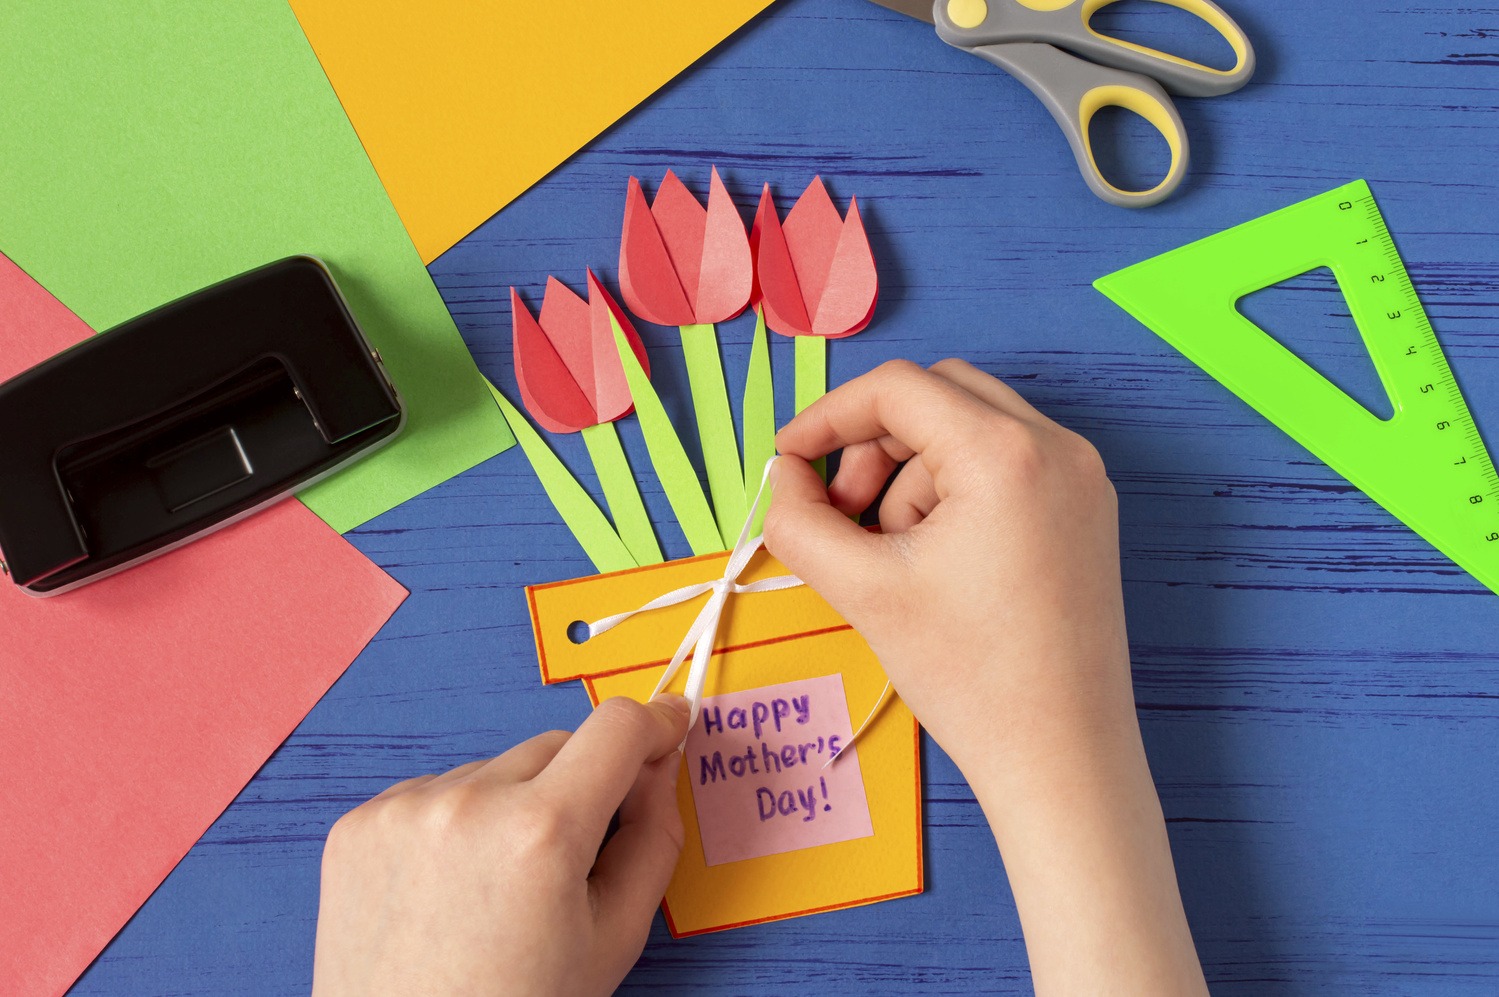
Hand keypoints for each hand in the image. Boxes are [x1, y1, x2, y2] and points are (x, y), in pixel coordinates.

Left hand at [311, 695, 690, 996]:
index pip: (617, 728)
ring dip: (512, 806)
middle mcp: (467, 806)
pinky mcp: (357, 824)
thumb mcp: (614, 938)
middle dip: (580, 785)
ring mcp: (403, 811)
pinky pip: (435, 793)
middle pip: (557, 745)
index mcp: (541, 834)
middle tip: (572, 862)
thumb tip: (658, 767)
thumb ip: (653, 838)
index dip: (654, 724)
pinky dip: (455, 824)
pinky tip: (450, 889)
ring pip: (494, 769)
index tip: (668, 726)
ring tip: (496, 890)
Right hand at [765, 358, 1129, 777]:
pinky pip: (1004, 466)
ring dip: (913, 475)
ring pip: (968, 430)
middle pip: (937, 396)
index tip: (788, 461)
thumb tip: (784, 475)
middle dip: (874, 444)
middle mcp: (1057, 448)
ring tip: (896, 557)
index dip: (827, 417)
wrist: (1061, 758)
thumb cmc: (970, 678)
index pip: (897, 389)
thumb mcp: (862, 590)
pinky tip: (934, 560)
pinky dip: (954, 492)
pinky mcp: (1086, 513)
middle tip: (845, 514)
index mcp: (1006, 453)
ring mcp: (1082, 479)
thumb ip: (798, 519)